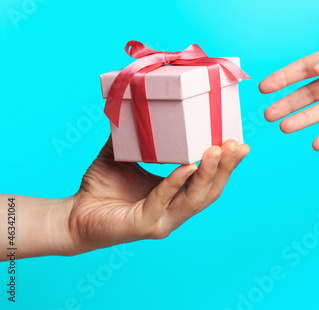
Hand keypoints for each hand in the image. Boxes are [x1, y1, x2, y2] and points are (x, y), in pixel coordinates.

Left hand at [67, 137, 249, 254]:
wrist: (73, 215)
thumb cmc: (100, 187)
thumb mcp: (123, 154)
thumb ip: (135, 134)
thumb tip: (139, 100)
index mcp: (176, 195)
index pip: (208, 181)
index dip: (227, 165)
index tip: (239, 142)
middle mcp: (175, 209)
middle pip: (210, 190)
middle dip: (226, 168)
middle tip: (237, 144)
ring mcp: (163, 220)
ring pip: (195, 199)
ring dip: (209, 174)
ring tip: (218, 151)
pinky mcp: (145, 225)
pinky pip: (164, 201)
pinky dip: (176, 182)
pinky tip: (187, 167)